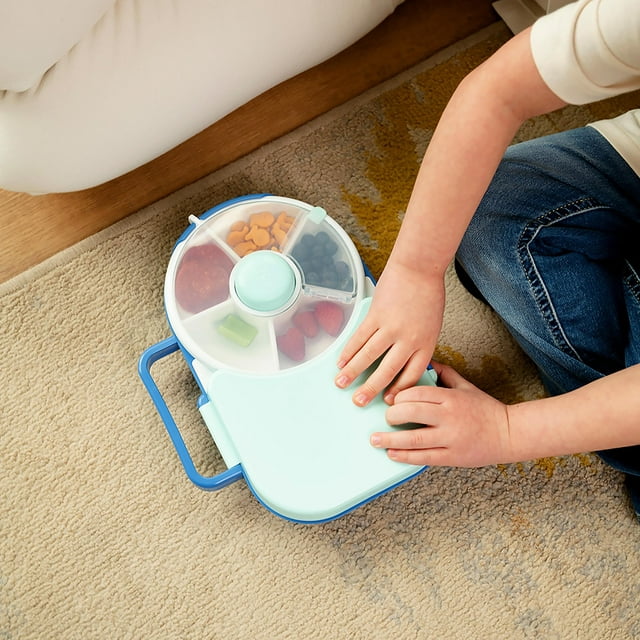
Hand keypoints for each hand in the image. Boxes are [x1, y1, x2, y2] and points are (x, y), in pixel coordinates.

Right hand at [335, 261, 444, 406]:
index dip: (398, 390)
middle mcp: (409, 340)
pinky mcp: (377, 315)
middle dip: (372, 389)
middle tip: (359, 402)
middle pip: (388, 371)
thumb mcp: (431, 325)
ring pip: (369, 356)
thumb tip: (402, 360)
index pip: (411, 375)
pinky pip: (359, 337)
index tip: (387, 400)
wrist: (420, 268)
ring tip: (341, 384)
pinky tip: (340, 360)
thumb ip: (417, 344)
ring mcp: (391, 327)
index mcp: (426, 344)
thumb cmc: (428, 294)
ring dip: (352, 371)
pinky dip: (348, 350)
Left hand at [371, 362, 511, 466]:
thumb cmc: (486, 409)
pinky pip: (423, 457)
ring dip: (390, 439)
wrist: (510, 434)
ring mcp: (450, 437)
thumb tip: (426, 361)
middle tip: (385, 418)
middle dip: (392, 415)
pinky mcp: (453, 456)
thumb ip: (445, 373)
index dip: (398, 397)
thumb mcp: (465, 386)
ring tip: (375, 440)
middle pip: (411, 413)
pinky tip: (392, 454)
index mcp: (450, 397)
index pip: (416, 393)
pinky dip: (405, 456)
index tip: (390, 401)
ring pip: (414, 438)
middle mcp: (449, 416)